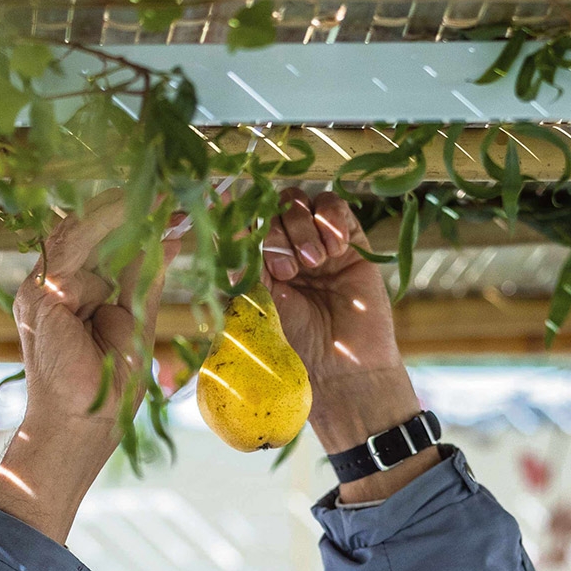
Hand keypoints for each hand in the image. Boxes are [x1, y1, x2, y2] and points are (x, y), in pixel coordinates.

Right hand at [0, 190, 181, 542]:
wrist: (86, 425)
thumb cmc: (108, 385)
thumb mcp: (134, 319)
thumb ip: (142, 278)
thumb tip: (169, 239)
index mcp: (73, 288)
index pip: (103, 238)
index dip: (138, 214)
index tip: (178, 196)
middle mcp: (54, 282)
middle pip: (91, 228)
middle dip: (135, 203)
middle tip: (179, 182)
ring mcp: (44, 286)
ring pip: (81, 228)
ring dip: (125, 206)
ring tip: (166, 188)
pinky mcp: (42, 294)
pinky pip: (74, 246)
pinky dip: (107, 224)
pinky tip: (141, 209)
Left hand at [263, 189, 439, 501]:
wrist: (343, 370)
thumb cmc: (295, 350)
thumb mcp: (257, 309)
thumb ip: (241, 271)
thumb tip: (222, 229)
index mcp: (254, 266)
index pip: (241, 223)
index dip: (240, 220)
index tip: (244, 234)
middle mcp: (283, 251)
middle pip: (269, 208)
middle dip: (276, 234)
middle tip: (288, 271)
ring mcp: (315, 243)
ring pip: (299, 201)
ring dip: (302, 227)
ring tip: (315, 264)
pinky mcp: (349, 242)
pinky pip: (334, 205)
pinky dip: (331, 218)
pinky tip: (336, 249)